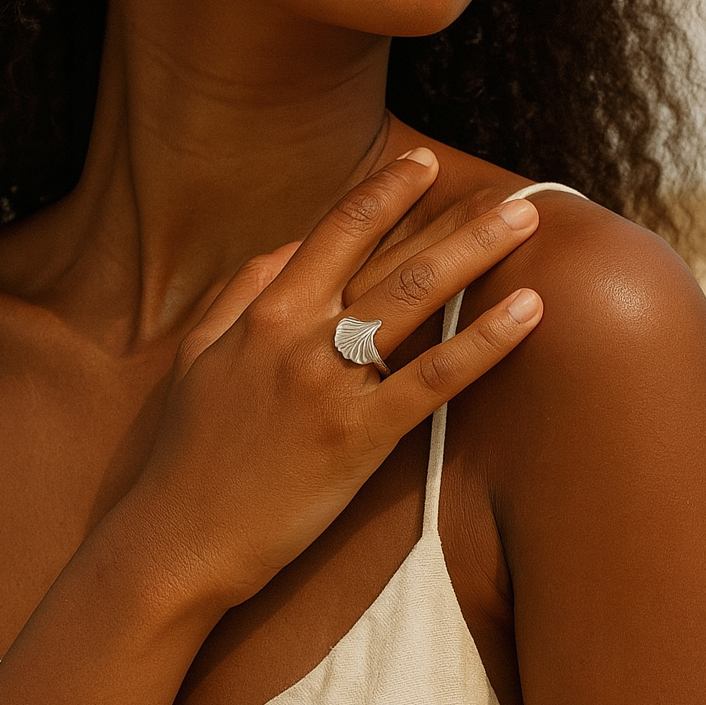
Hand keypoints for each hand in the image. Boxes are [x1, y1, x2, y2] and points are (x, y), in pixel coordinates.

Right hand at [130, 149, 541, 610]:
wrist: (178, 539)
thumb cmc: (188, 451)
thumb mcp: (200, 354)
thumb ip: (242, 292)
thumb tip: (289, 247)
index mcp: (263, 312)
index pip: (335, 231)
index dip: (384, 192)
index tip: (424, 164)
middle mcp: (299, 335)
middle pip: (390, 258)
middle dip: (454, 218)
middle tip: (514, 193)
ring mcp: (330, 385)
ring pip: (415, 301)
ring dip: (476, 253)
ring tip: (527, 222)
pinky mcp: (357, 437)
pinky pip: (432, 379)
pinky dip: (484, 342)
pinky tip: (527, 312)